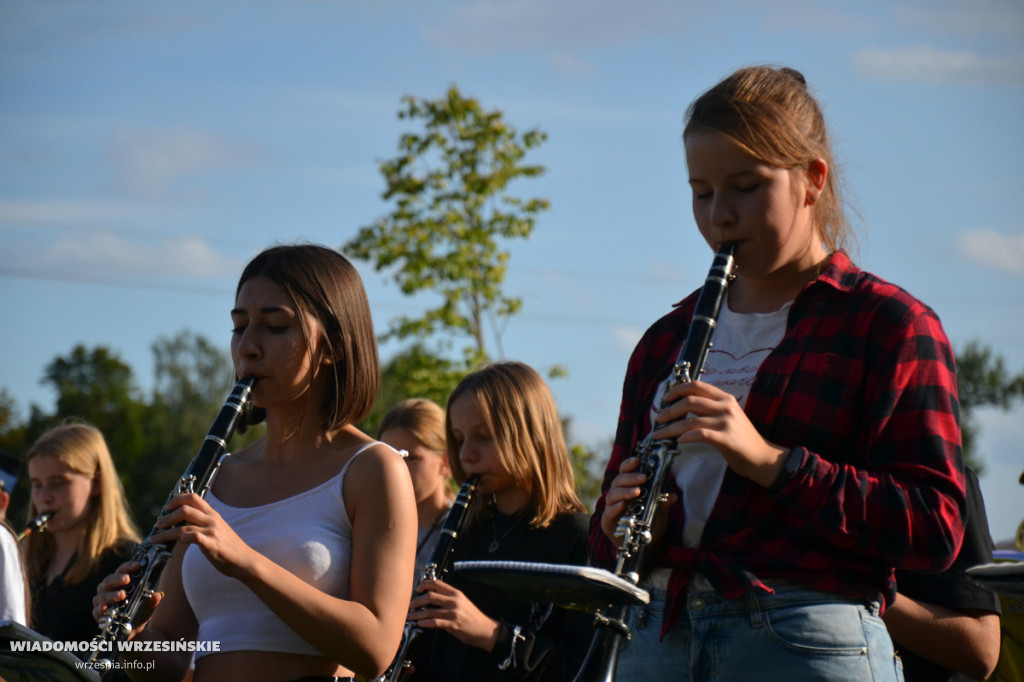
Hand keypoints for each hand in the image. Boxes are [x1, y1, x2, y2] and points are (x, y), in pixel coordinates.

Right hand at [92, 561, 161, 633]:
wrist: (133, 629)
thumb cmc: (139, 610)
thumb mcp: (148, 605)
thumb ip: (152, 600)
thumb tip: (157, 595)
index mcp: (120, 582)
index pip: (122, 570)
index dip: (128, 566)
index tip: (137, 565)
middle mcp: (108, 589)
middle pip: (110, 580)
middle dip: (118, 579)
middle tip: (127, 579)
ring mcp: (102, 600)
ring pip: (103, 595)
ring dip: (112, 595)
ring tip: (122, 595)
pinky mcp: (98, 614)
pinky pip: (97, 610)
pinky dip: (101, 609)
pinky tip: (105, 608)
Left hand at [150, 493, 255, 579]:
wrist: (244, 560)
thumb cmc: (228, 548)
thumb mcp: (217, 530)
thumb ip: (203, 524)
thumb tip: (183, 524)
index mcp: (212, 514)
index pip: (193, 497)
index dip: (176, 500)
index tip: (166, 508)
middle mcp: (212, 519)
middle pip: (184, 509)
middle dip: (167, 517)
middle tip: (158, 525)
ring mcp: (212, 531)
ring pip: (183, 526)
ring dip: (166, 533)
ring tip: (156, 538)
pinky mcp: (211, 544)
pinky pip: (192, 537)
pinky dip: (181, 538)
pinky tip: (176, 543)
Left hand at [408, 579, 499, 651]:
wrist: (485, 629)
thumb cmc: (472, 616)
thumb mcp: (462, 602)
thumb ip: (449, 598)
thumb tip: (432, 597)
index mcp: (456, 593)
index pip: (437, 583)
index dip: (424, 584)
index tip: (417, 589)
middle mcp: (454, 601)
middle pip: (430, 596)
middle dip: (417, 601)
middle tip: (410, 605)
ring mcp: (454, 613)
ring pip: (430, 611)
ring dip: (417, 614)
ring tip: (410, 617)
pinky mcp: (453, 624)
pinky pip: (435, 622)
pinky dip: (425, 623)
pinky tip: (419, 624)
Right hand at [599, 457, 676, 546]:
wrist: (643, 545)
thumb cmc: (649, 523)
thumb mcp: (659, 512)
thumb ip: (663, 503)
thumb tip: (673, 497)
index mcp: (628, 488)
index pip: (625, 472)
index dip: (629, 464)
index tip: (637, 460)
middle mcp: (618, 495)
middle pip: (618, 481)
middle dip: (630, 478)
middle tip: (643, 478)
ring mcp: (612, 507)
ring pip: (612, 494)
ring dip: (625, 491)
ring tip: (636, 492)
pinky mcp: (607, 521)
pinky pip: (608, 511)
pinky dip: (615, 507)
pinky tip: (623, 505)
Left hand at [653, 380, 786, 486]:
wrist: (761, 457)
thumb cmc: (740, 438)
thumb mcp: (727, 416)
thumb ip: (709, 409)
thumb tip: (681, 407)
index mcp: (725, 398)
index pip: (697, 386)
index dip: (677, 389)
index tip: (665, 399)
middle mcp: (726, 406)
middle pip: (690, 401)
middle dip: (669, 410)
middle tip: (658, 419)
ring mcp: (727, 422)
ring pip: (690, 420)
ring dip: (671, 427)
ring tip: (659, 434)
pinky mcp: (727, 439)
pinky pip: (701, 434)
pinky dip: (686, 436)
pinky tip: (679, 441)